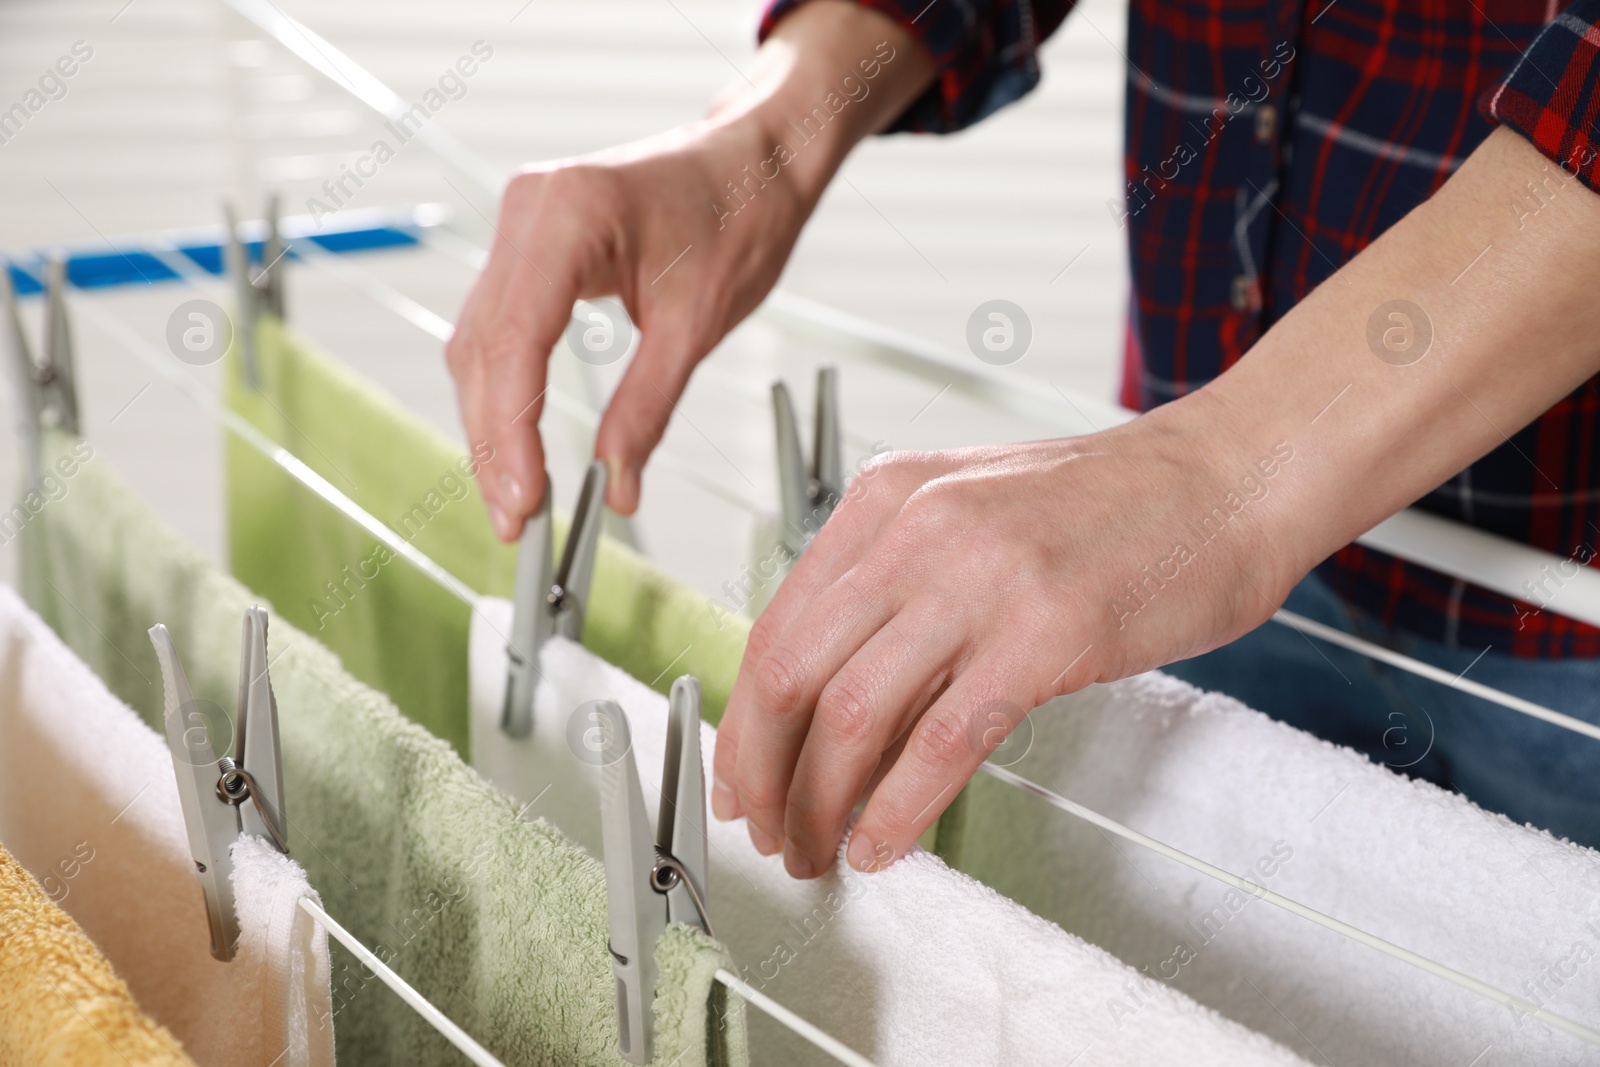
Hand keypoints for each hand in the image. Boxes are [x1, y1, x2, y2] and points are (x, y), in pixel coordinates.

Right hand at [446, 1, 934, 534]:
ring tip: (514, 495)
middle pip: (483, 348)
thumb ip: (648, 407)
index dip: (510, 430)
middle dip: (493, 441)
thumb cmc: (739, 216)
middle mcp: (528, 210)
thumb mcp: (698, 324)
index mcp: (568, 215)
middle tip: (515, 520)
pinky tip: (515, 440)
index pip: (514, 341)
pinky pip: (499, 325)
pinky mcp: (530, 242)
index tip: (524, 497)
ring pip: (479, 342)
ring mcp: (521, 222)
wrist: (754, 161)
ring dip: (491, 422)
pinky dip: (505, 387)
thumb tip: (618, 485)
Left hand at [711, 403, 1304, 877]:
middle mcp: (917, 529)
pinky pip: (943, 741)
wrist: (1228, 477)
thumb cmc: (1111, 508)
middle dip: (763, 775)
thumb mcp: (970, 515)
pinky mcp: (1046, 632)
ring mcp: (980, 578)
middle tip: (768, 832)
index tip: (741, 779)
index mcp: (886, 498)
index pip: (776, 625)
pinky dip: (900, 809)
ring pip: (853, 714)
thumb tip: (831, 699)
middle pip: (792, 674)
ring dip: (822, 803)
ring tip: (821, 851)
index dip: (744, 722)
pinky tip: (887, 843)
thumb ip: (895, 588)